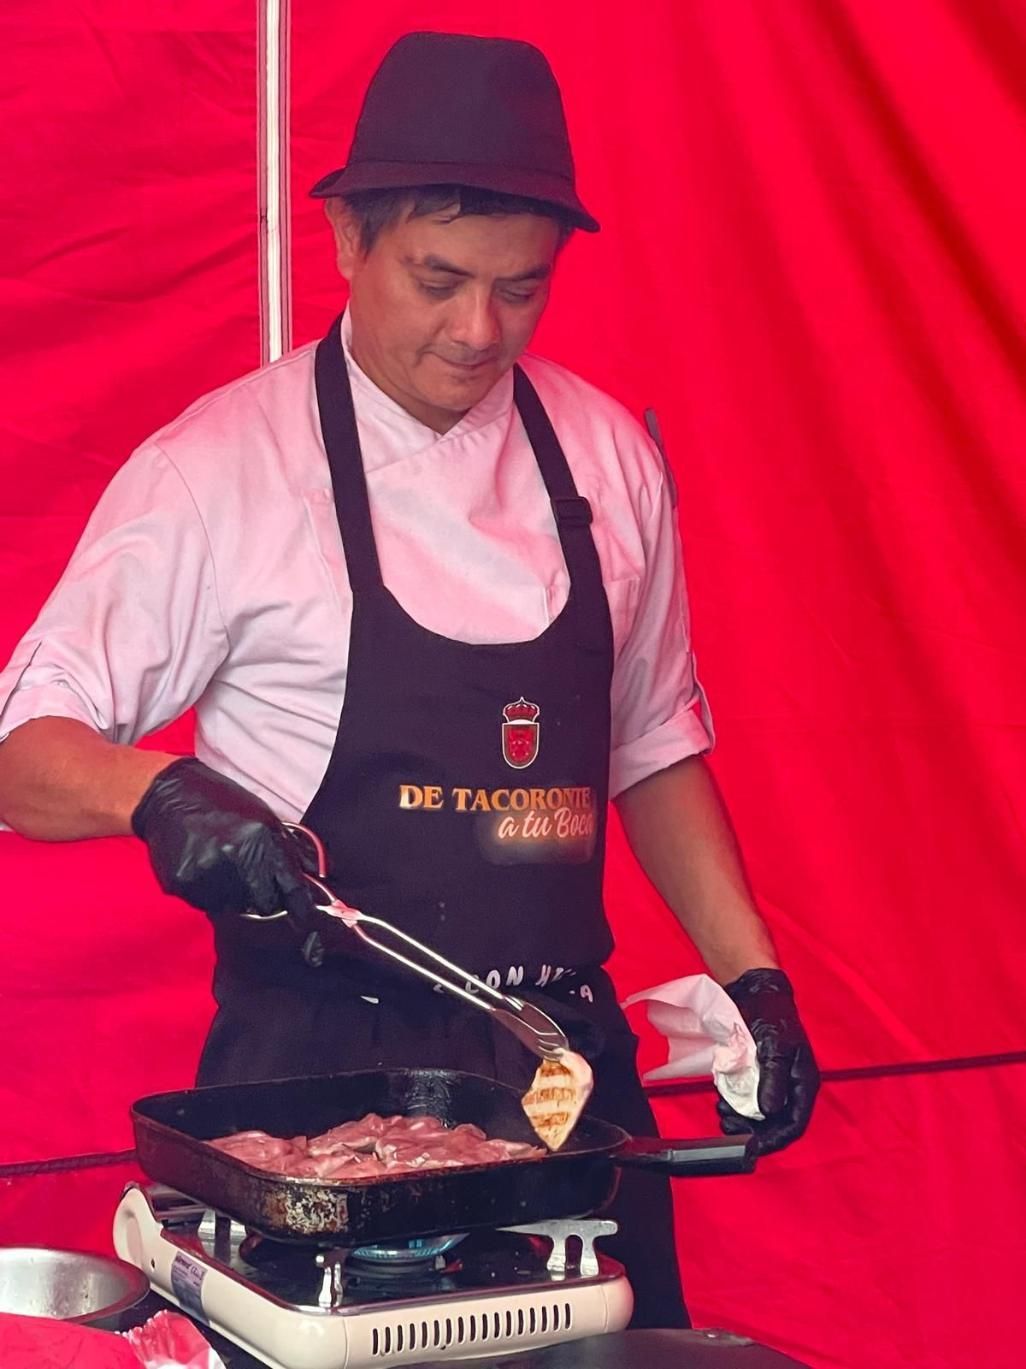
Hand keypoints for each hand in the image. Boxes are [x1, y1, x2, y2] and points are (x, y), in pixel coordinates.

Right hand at [131, 757, 325, 963]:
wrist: (172, 796)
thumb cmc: (222, 804)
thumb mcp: (263, 818)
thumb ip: (287, 850)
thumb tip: (310, 878)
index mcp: (263, 840)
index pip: (292, 888)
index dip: (301, 908)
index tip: (305, 920)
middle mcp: (239, 858)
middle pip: (264, 905)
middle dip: (262, 897)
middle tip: (248, 876)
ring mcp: (209, 873)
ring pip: (233, 906)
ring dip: (231, 893)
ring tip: (219, 862)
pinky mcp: (184, 882)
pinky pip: (205, 902)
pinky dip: (207, 891)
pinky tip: (200, 864)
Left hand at [718, 967, 818, 1154]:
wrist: (754, 991)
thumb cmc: (772, 1014)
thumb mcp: (776, 1047)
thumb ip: (773, 1080)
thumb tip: (769, 1111)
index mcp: (804, 1083)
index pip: (794, 1124)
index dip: (774, 1140)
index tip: (752, 1147)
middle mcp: (790, 1087)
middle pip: (775, 1124)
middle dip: (752, 1131)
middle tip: (727, 1125)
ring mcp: (773, 1082)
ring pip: (759, 1116)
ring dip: (741, 1120)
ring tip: (722, 1112)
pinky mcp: (757, 1076)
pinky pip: (748, 1101)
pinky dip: (735, 1106)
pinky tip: (722, 1102)